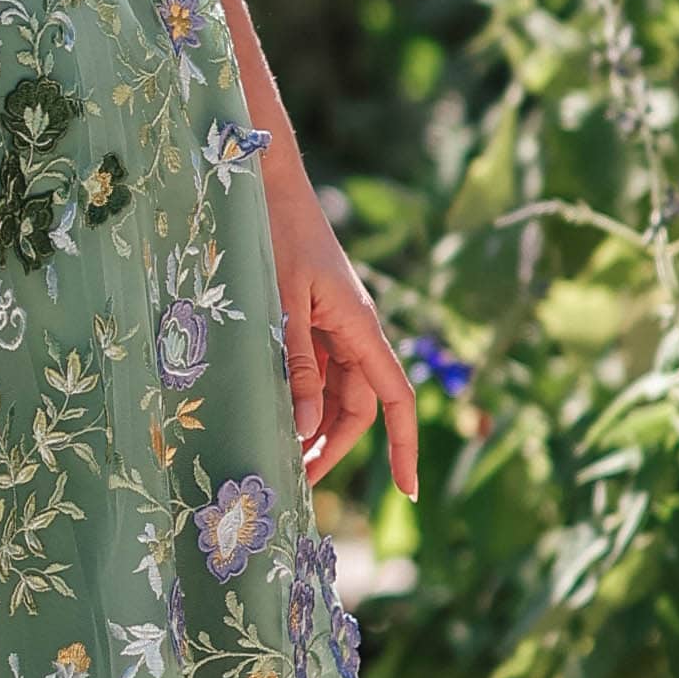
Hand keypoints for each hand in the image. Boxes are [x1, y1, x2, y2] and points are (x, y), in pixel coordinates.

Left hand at [265, 158, 416, 499]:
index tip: (409, 490)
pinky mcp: (311, 321)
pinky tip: (276, 419)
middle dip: (335, 447)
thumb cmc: (279, 235)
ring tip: (283, 461)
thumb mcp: (282, 303)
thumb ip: (294, 362)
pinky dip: (299, 399)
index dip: (404, 446)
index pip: (396, 400)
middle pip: (359, 407)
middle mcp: (354, 333)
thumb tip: (304, 426)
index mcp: (360, 328)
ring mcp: (333, 328)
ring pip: (334, 393)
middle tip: (299, 484)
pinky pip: (313, 372)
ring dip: (315, 427)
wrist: (269, 187)